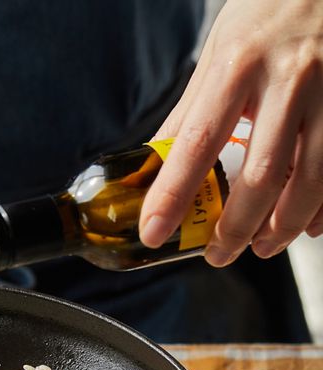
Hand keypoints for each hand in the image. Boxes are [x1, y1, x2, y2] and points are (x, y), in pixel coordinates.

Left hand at [139, 0, 322, 266]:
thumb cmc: (268, 15)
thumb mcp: (218, 53)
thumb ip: (190, 112)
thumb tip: (155, 164)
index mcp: (238, 67)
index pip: (196, 145)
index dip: (172, 195)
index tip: (154, 232)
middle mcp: (290, 78)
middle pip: (261, 176)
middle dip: (235, 228)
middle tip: (217, 254)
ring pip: (311, 179)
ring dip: (283, 226)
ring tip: (262, 247)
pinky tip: (307, 224)